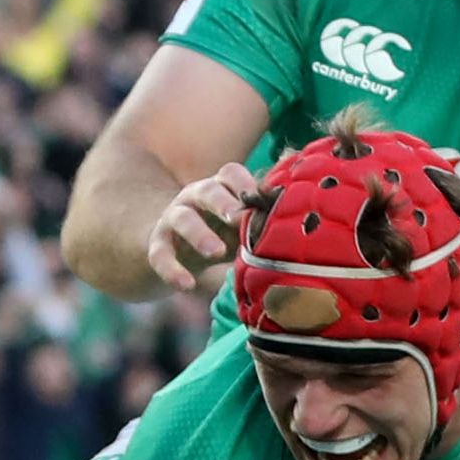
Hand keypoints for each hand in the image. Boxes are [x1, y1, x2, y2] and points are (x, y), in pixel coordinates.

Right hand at [144, 162, 261, 291]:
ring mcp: (173, 219)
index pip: (230, 174)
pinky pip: (160, 255)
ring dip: (199, 234)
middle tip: (236, 217)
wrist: (175, 252)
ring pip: (182, 219)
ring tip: (215, 251)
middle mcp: (194, 197)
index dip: (244, 183)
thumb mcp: (241, 227)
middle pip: (207, 190)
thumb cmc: (220, 234)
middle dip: (222, 202)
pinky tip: (187, 285)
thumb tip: (302, 222)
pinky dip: (172, 270)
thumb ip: (262, 222)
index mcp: (219, 188)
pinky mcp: (157, 245)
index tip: (259, 198)